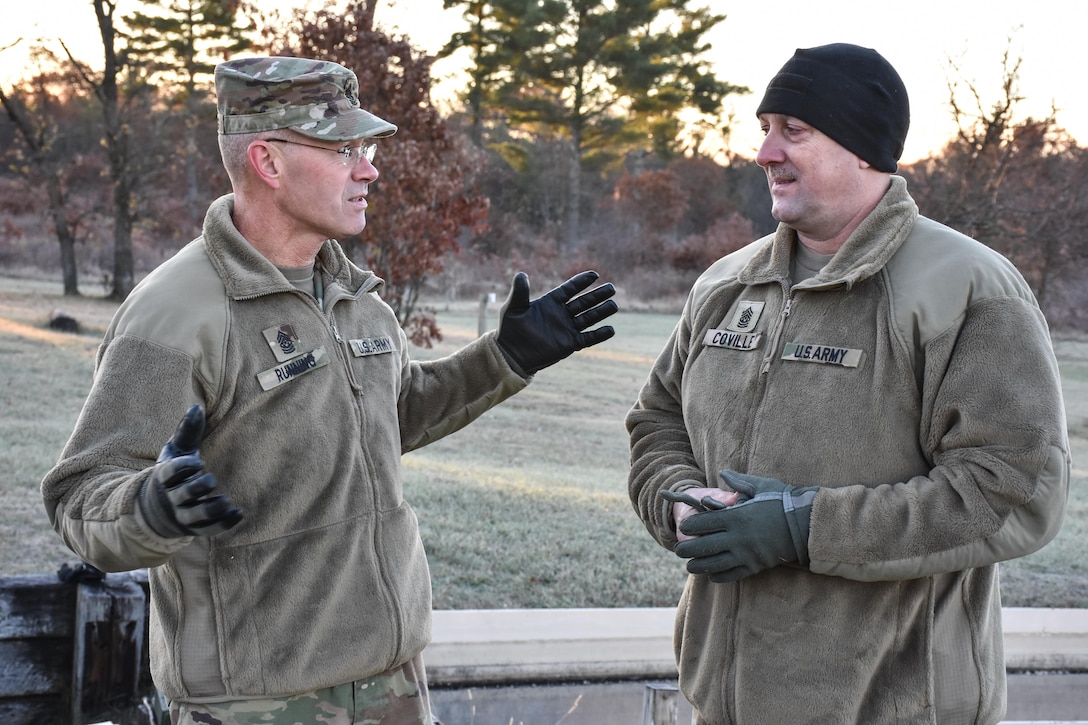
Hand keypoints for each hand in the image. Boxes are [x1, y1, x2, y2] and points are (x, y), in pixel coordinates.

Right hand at [138, 405, 241, 537]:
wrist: (162, 507)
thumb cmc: (174, 473)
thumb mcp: (177, 450)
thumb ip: (187, 431)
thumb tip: (196, 407)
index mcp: (165, 477)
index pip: (168, 473)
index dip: (181, 468)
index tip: (197, 462)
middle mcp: (172, 498)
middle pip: (182, 496)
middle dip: (196, 488)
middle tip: (210, 480)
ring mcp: (183, 515)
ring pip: (194, 516)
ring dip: (210, 510)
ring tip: (225, 501)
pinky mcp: (195, 527)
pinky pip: (208, 529)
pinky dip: (223, 524)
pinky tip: (239, 513)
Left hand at [496, 270, 617, 374]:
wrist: (511, 354)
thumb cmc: (510, 330)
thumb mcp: (513, 308)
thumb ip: (520, 292)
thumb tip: (521, 274)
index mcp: (550, 302)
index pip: (570, 289)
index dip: (581, 282)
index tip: (594, 274)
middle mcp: (561, 314)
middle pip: (583, 302)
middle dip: (597, 295)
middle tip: (612, 288)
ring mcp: (566, 329)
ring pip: (588, 318)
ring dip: (601, 312)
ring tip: (614, 305)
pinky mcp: (569, 344)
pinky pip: (587, 338)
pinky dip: (599, 335)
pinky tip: (611, 330)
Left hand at [673, 470, 816, 581]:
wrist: (808, 525)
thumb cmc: (784, 501)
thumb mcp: (761, 486)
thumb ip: (739, 482)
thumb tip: (724, 473)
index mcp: (736, 516)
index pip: (702, 523)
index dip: (688, 527)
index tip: (682, 528)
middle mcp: (737, 537)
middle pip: (702, 547)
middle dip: (686, 549)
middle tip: (679, 550)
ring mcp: (746, 554)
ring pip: (713, 565)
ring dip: (698, 566)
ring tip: (690, 565)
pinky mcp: (754, 566)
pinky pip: (731, 575)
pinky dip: (717, 576)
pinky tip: (710, 573)